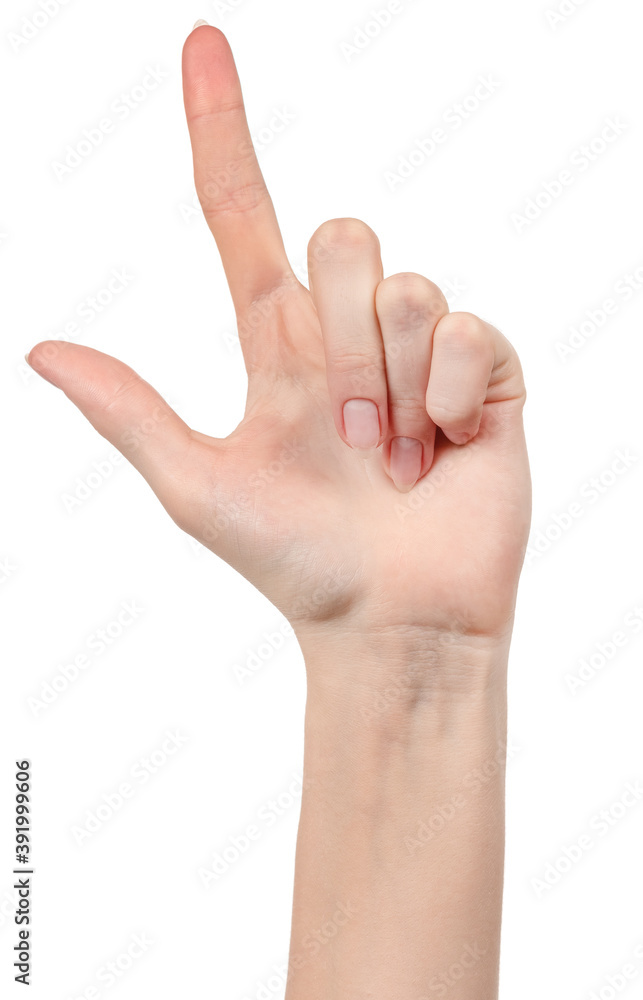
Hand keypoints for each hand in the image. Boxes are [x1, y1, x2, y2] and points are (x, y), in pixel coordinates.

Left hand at [27, 25, 530, 658]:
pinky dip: (448, 400)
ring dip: (390, 389)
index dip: (220, 132)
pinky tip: (447, 450)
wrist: (393, 622)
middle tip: (345, 440)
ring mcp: (420, 352)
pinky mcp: (485, 371)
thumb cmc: (298, 564)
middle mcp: (348, 336)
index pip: (243, 219)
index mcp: (277, 347)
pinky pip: (466, 328)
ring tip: (395, 460)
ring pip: (403, 281)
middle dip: (340, 343)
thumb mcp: (198, 487)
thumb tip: (38, 350)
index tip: (200, 44)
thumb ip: (129, 411)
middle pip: (341, 235)